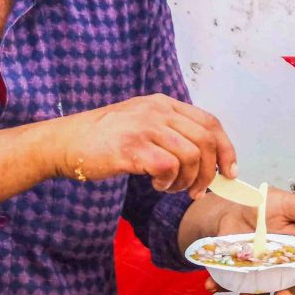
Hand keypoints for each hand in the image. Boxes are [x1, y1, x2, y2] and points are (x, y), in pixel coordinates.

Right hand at [47, 95, 235, 194]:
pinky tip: (156, 185)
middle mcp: (157, 110)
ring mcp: (144, 127)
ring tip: (171, 188)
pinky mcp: (132, 147)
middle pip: (205, 141)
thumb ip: (172, 132)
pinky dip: (168, 183)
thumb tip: (207, 162)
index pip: (210, 123)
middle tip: (197, 191)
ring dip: (186, 181)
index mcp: (164, 103)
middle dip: (208, 172)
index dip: (226, 149)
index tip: (229, 172)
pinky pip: (168, 168)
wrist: (65, 142)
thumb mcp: (142, 123)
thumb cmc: (105, 139)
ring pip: (190, 156)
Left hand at [206, 189, 294, 294]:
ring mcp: (258, 273)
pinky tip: (211, 284)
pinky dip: (220, 285)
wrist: (231, 204)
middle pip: (289, 287)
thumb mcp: (288, 205)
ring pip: (260, 291)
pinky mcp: (236, 273)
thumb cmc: (265, 204)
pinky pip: (230, 283)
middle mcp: (281, 267)